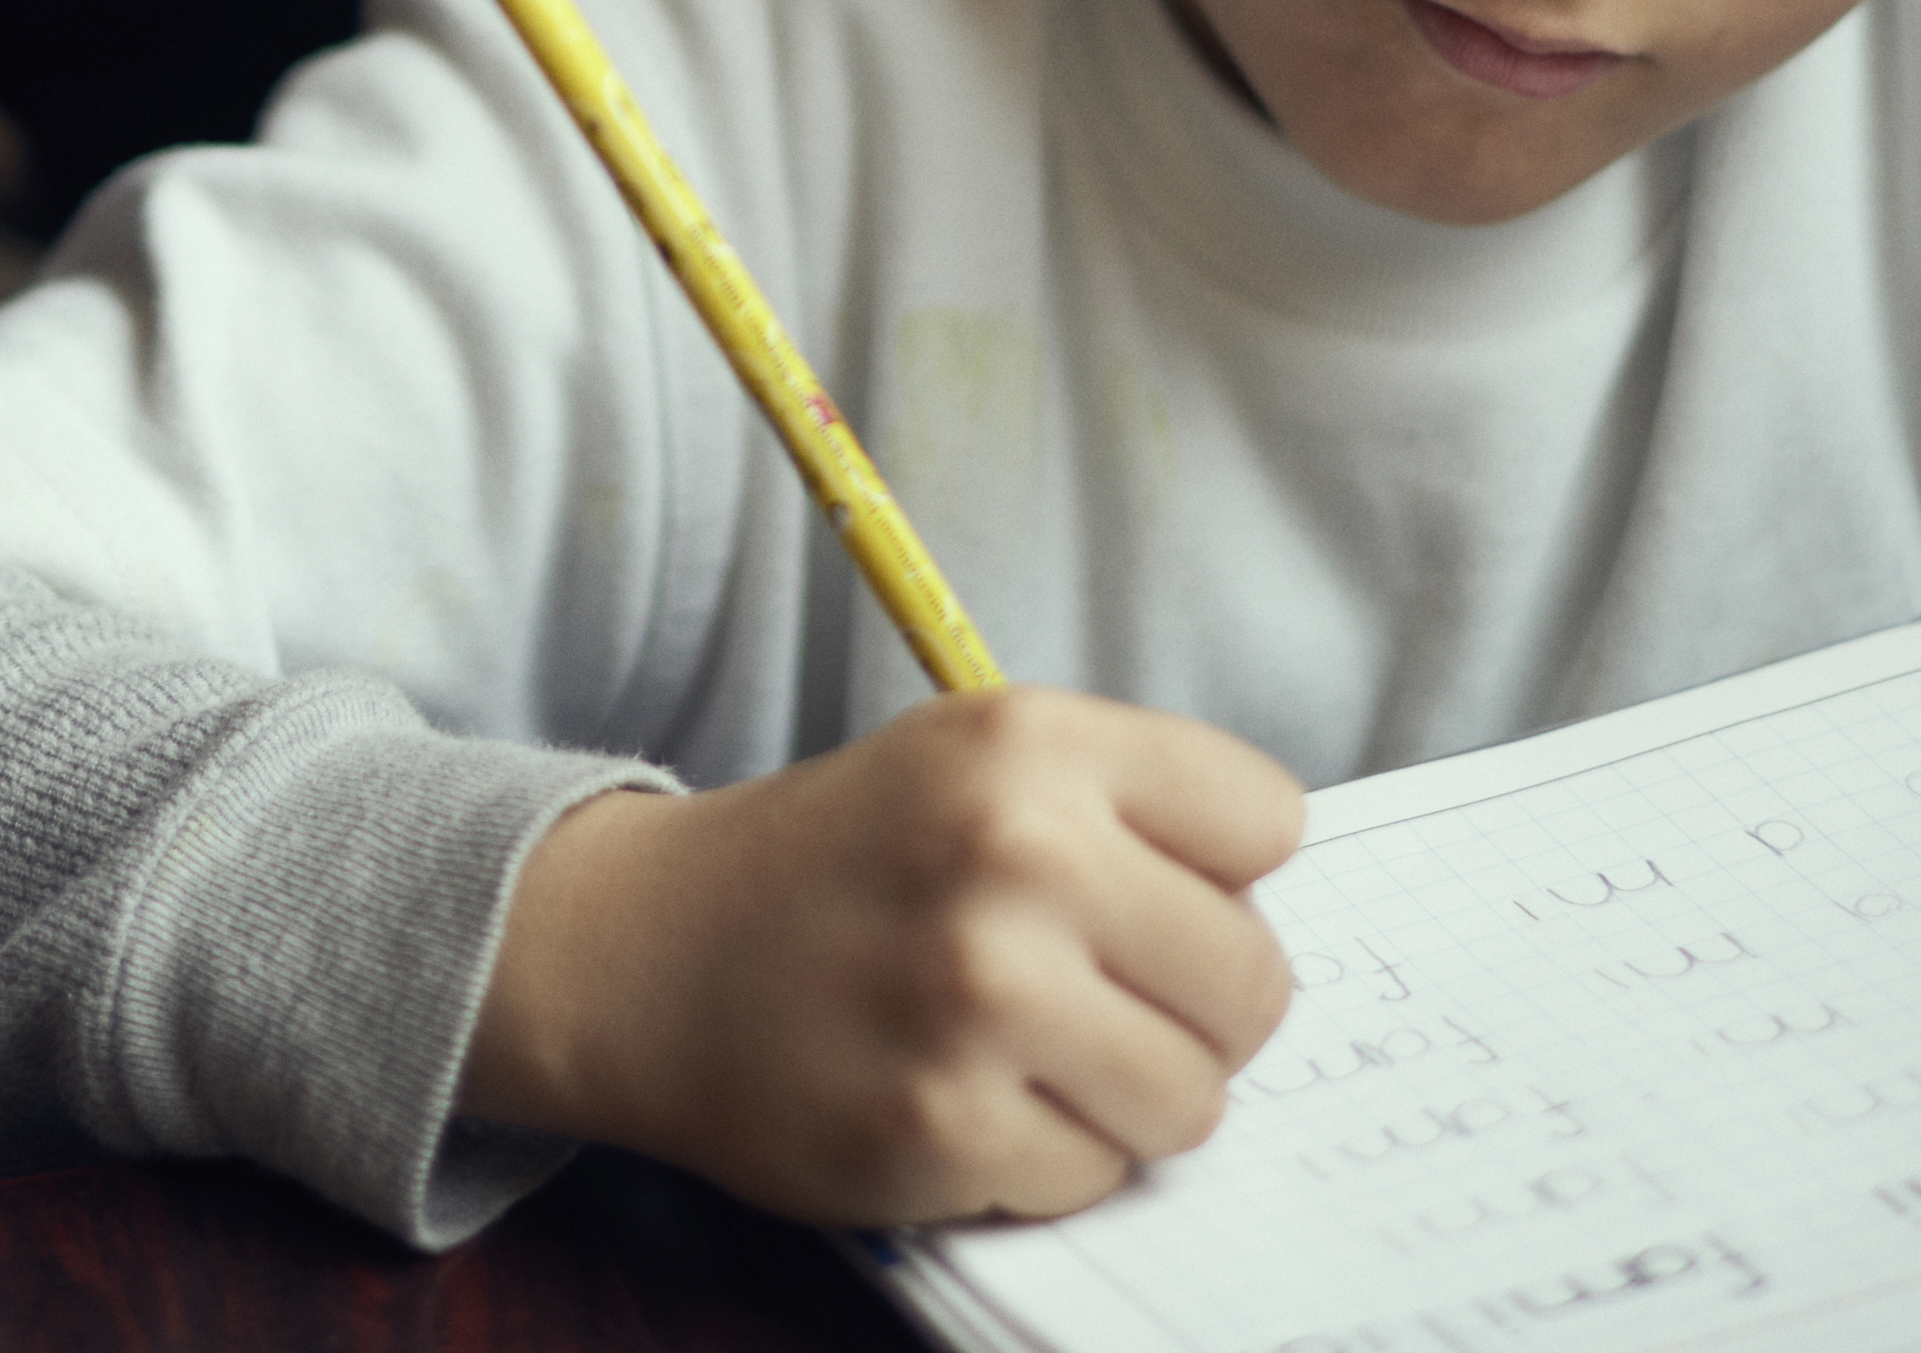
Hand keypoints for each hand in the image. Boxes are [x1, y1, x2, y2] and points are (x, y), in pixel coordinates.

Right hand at [460, 687, 1301, 1225]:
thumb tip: (1274, 914)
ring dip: (1126, 1095)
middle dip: (1191, 1004)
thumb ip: (1131, 808)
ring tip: (1031, 1052)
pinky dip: (1045, 1158)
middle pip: (1254, 979)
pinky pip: (1096, 1177)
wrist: (646, 954)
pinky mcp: (943, 1126)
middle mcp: (1014, 856)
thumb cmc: (844, 860)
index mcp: (1033, 743)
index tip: (1144, 888)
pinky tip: (964, 1097)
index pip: (1269, 822)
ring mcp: (978, 999)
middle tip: (1094, 994)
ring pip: (1194, 1099)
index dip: (1217, 871)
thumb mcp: (974, 758)